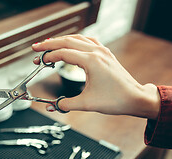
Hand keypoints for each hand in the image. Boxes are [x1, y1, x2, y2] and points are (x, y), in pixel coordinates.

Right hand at [32, 34, 159, 119]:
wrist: (135, 98)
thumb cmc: (116, 99)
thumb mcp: (86, 104)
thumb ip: (65, 104)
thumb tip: (50, 106)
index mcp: (91, 61)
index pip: (63, 53)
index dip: (48, 57)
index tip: (38, 61)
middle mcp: (97, 53)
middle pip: (68, 41)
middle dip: (49, 44)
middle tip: (36, 48)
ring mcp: (102, 51)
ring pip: (78, 38)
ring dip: (62, 40)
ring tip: (49, 44)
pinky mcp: (105, 54)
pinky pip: (88, 41)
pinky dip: (75, 40)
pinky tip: (71, 43)